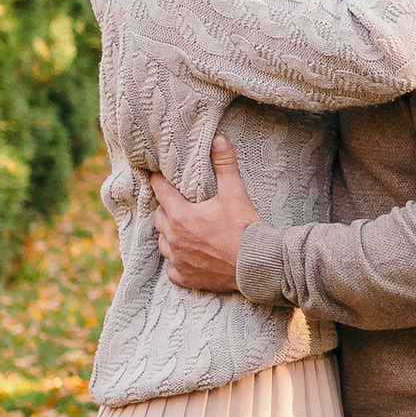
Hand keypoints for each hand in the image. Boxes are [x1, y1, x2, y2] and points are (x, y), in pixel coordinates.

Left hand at [153, 140, 253, 296]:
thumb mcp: (235, 193)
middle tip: (178, 204)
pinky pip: (171, 267)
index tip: (159, 177)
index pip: (161, 192)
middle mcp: (174, 239)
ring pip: (163, 243)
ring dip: (170, 235)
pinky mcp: (184, 277)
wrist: (256, 265)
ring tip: (183, 230)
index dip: (160, 182)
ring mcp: (177, 260)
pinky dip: (177, 261)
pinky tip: (188, 255)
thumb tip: (218, 139)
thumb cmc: (245, 228)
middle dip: (167, 209)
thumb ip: (224, 164)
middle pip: (159, 218)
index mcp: (181, 216)